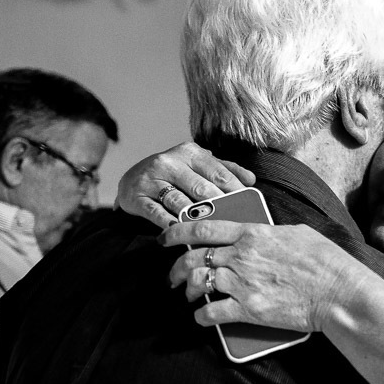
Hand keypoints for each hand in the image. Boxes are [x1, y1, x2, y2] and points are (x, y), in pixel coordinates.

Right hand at [116, 142, 256, 227]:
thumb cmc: (175, 175)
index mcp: (189, 153)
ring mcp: (151, 179)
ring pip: (179, 202)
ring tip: (211, 229)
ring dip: (195, 218)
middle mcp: (169, 162)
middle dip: (220, 206)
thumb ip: (225, 170)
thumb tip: (251, 180)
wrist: (133, 181)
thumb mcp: (198, 166)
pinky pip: (156, 213)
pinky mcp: (136, 197)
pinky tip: (180, 230)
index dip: (235, 190)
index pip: (218, 173)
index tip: (249, 205)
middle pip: (201, 188)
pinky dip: (169, 223)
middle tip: (235, 221)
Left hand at [160, 219, 354, 332]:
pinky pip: (212, 313)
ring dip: (188, 291)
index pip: (202, 227)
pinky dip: (202, 317)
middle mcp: (241, 255)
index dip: (176, 231)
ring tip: (190, 296)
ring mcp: (243, 283)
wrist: (339, 292)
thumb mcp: (298, 233)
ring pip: (198, 283)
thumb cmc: (327, 262)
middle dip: (176, 267)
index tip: (166, 237)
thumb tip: (262, 235)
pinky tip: (202, 318)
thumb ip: (272, 232)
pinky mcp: (249, 310)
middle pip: (193, 257)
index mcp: (252, 234)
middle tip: (174, 275)